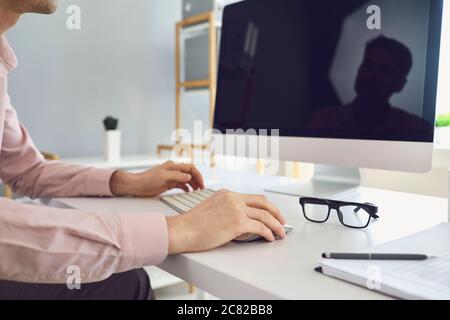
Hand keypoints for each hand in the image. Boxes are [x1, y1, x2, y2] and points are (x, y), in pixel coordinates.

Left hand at [110, 161, 204, 196]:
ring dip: (193, 184)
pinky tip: (189, 192)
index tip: (201, 183)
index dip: (197, 174)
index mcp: (173, 166)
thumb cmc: (147, 179)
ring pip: (186, 179)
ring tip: (197, 191)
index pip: (190, 167)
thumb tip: (189, 176)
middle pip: (190, 173)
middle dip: (197, 180)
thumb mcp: (163, 176)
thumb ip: (177, 175)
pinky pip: (181, 185)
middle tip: (202, 189)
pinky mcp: (168, 184)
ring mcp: (171, 177)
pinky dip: (186, 188)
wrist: (137, 185)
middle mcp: (173, 170)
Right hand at [166, 190, 286, 253]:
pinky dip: (268, 233)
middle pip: (263, 203)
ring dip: (276, 225)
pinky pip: (260, 227)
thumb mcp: (211, 209)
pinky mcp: (237, 223)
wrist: (182, 230)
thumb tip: (240, 221)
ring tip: (281, 233)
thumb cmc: (192, 224)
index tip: (272, 213)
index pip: (253, 197)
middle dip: (276, 213)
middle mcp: (233, 198)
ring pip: (265, 215)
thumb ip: (226, 210)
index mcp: (227, 194)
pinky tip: (270, 238)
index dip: (266, 206)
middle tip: (282, 221)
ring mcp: (236, 209)